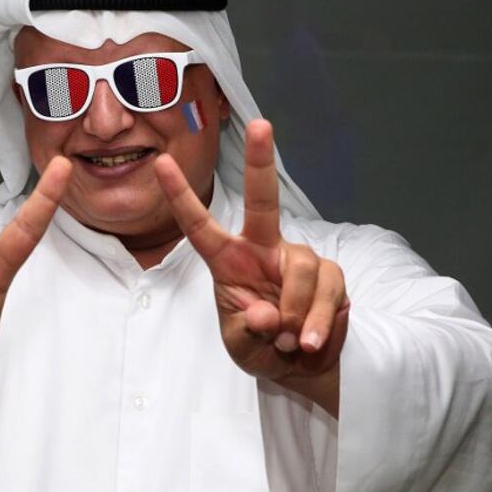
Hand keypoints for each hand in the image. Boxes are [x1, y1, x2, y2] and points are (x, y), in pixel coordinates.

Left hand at [155, 119, 348, 414]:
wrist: (302, 367)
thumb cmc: (260, 348)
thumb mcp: (241, 346)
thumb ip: (248, 330)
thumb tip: (266, 313)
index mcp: (228, 260)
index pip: (199, 226)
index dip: (180, 196)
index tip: (161, 163)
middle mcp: (263, 248)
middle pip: (262, 200)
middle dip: (261, 161)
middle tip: (260, 124)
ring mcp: (298, 258)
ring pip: (302, 268)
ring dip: (295, 313)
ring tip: (288, 342)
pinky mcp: (330, 274)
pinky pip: (329, 290)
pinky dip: (319, 321)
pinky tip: (311, 340)